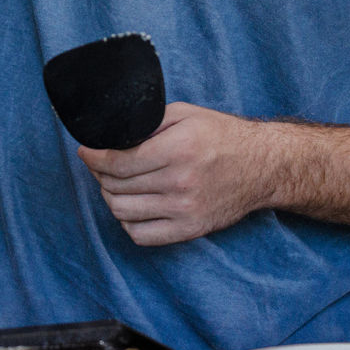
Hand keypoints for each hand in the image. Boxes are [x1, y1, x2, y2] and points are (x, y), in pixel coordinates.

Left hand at [76, 103, 287, 246]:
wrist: (263, 166)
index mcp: (177, 150)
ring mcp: (185, 210)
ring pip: (123, 212)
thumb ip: (147, 122)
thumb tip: (112, 134)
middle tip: (101, 165)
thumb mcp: (185, 114)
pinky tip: (132, 207)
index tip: (86, 153)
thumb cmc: (222, 136)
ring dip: (110, 197)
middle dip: (100, 174)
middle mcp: (180, 182)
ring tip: (114, 185)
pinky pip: (141, 235)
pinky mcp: (190, 229)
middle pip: (116, 186)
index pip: (117, 162)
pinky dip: (128, 222)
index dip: (93, 158)